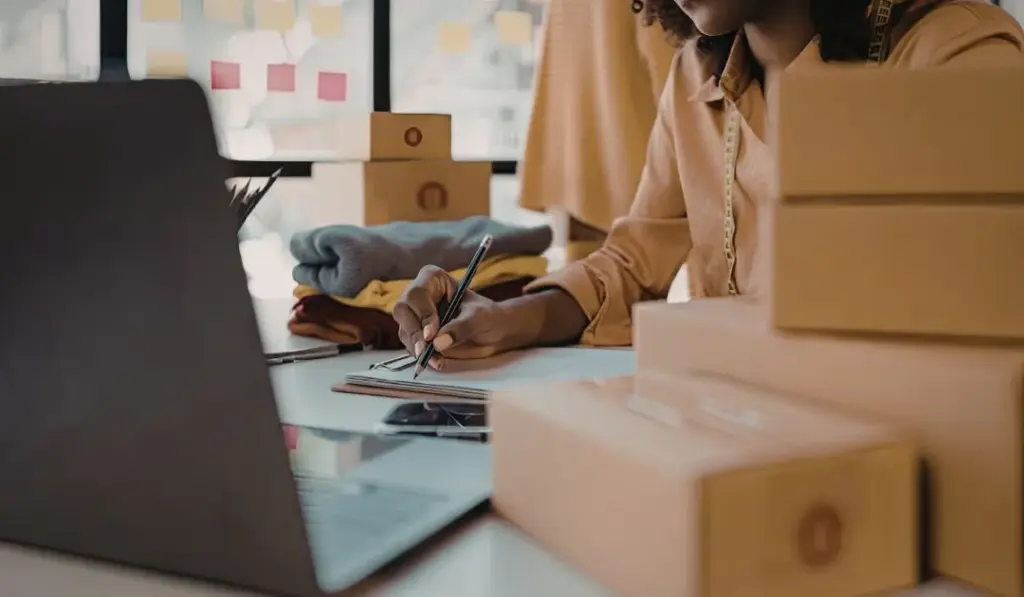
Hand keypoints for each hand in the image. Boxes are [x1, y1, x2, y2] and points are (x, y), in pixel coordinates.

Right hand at [393, 265, 520, 368]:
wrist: (493, 331)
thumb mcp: (479, 317)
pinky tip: (436, 362)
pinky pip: (411, 345)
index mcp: (432, 279)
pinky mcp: (417, 334)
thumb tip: (438, 342)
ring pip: (405, 330)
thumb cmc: (487, 315)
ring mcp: (415, 315)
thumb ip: (461, 326)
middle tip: (425, 352)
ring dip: (417, 348)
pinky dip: (421, 356)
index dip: (422, 313)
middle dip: (414, 333)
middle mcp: (419, 295)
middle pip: (402, 311)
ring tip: (437, 361)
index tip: (432, 334)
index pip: (417, 293)